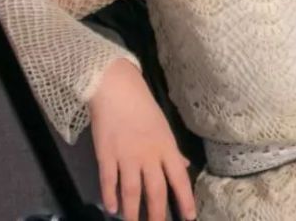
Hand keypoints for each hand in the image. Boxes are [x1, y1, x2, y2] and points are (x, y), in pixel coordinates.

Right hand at [88, 58, 196, 220]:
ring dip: (132, 210)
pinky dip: (110, 196)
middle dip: (157, 214)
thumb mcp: (163, 127)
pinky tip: (111, 208)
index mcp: (165, 147)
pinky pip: (109, 180)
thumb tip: (185, 166)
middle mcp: (148, 155)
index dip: (185, 199)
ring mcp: (126, 155)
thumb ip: (172, 151)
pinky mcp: (106, 154)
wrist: (116, 88)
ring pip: (132, 191)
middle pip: (155, 191)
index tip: (189, 217)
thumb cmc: (142, 106)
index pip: (179, 178)